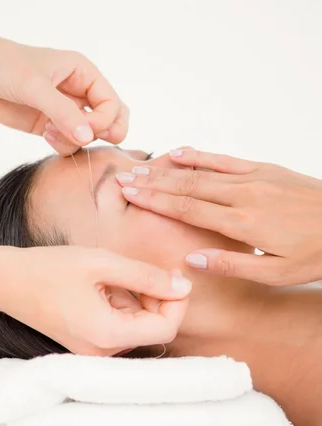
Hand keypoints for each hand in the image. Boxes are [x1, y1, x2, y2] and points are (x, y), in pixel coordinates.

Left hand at [0, 27, 128, 154]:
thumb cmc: (3, 66)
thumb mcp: (34, 85)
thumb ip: (63, 112)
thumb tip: (88, 137)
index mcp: (83, 73)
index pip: (112, 102)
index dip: (105, 120)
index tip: (87, 130)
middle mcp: (79, 92)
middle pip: (110, 119)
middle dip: (102, 133)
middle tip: (84, 139)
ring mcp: (65, 111)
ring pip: (89, 136)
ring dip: (75, 140)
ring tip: (51, 133)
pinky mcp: (49, 127)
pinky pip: (70, 144)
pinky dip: (63, 146)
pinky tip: (46, 137)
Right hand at [0, 245, 191, 356]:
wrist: (7, 281)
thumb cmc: (49, 269)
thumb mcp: (103, 263)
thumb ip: (147, 276)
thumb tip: (184, 288)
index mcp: (107, 335)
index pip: (166, 328)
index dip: (177, 301)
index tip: (173, 275)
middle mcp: (103, 353)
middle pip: (154, 329)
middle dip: (158, 298)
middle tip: (141, 269)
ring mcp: (94, 353)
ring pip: (139, 327)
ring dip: (138, 300)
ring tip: (114, 276)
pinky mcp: (88, 346)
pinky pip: (121, 328)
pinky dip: (123, 307)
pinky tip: (104, 287)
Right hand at [118, 147, 321, 285]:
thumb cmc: (315, 252)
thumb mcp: (276, 273)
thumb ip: (232, 264)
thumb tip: (192, 258)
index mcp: (241, 222)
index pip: (187, 207)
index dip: (155, 200)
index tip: (130, 193)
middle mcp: (242, 195)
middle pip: (187, 185)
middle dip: (153, 182)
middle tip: (124, 179)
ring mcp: (253, 178)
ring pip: (202, 170)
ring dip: (169, 169)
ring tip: (142, 167)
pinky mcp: (265, 169)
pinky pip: (225, 159)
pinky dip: (201, 155)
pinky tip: (181, 152)